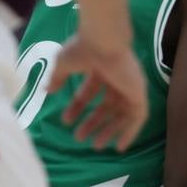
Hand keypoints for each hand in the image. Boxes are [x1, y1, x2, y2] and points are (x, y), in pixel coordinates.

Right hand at [48, 32, 148, 150]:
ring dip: (109, 130)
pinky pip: (138, 117)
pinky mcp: (139, 92)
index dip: (77, 107)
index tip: (66, 121)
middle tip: (79, 138)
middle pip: (106, 105)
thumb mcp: (63, 64)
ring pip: (121, 113)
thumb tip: (47, 91)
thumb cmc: (83, 49)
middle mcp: (117, 77)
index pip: (89, 92)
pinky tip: (120, 146)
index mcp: (101, 68)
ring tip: (95, 145)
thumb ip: (57, 78)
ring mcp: (130, 85)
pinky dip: (130, 132)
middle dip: (93, 121)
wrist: (103, 40)